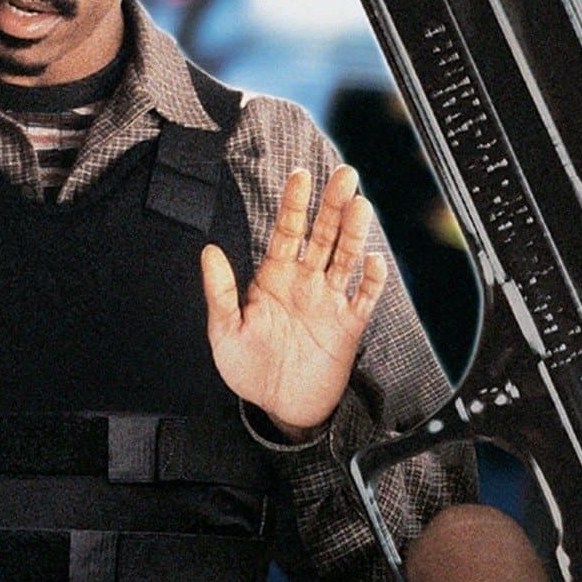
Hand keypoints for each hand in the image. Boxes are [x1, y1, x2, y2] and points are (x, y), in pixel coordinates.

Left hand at [202, 165, 388, 440]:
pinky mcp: (349, 324)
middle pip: (323, 235)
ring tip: (360, 204)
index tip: (301, 175)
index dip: (294, 203)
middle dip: (333, 204)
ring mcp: (330, 300)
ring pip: (346, 258)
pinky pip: (364, 297)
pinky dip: (371, 279)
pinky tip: (372, 260)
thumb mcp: (224, 332)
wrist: (281, 407)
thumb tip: (209, 250)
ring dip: (354, 232)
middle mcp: (305, 281)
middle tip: (345, 174)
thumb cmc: (250, 369)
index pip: (287, 231)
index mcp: (274, 277)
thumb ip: (219, 292)